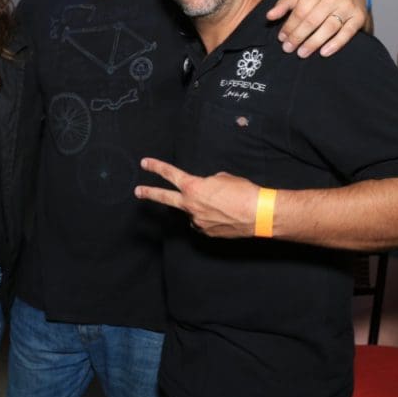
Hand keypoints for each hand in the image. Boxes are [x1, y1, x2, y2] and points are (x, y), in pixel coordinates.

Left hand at [135, 158, 257, 237]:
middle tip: (138, 191)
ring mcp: (197, 221)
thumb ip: (207, 182)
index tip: (145, 163)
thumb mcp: (223, 178)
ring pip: (193, 212)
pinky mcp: (206, 233)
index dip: (156, 167)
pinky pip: (203, 223)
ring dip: (202, 208)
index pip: (170, 174)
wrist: (259, 214)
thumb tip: (205, 188)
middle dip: (150, 193)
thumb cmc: (243, 192)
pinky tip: (224, 217)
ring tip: (223, 206)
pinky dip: (210, 219)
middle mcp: (190, 205)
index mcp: (193, 187)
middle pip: (164, 198)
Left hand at [266, 0, 368, 57]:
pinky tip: (323, 53)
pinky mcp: (359, 17)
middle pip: (312, 20)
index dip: (289, 26)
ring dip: (313, 43)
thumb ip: (286, 4)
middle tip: (288, 48)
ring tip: (302, 53)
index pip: (300, 10)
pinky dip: (335, 44)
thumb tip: (269, 16)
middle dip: (298, 36)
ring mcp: (348, 6)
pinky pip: (346, 33)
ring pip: (328, 27)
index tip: (282, 38)